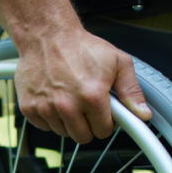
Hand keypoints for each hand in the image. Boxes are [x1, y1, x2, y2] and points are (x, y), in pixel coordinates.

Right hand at [14, 26, 152, 143]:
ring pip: (62, 133)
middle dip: (88, 126)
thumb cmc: (80, 46)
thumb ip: (131, 91)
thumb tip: (142, 114)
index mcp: (92, 96)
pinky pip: (43, 126)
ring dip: (68, 122)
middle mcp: (67, 105)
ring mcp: (46, 108)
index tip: (103, 115)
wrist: (47, 35)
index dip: (106, 123)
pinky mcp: (29, 108)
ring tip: (69, 99)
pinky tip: (54, 100)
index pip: (103, 131)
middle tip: (87, 108)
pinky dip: (49, 117)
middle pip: (82, 137)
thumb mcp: (117, 62)